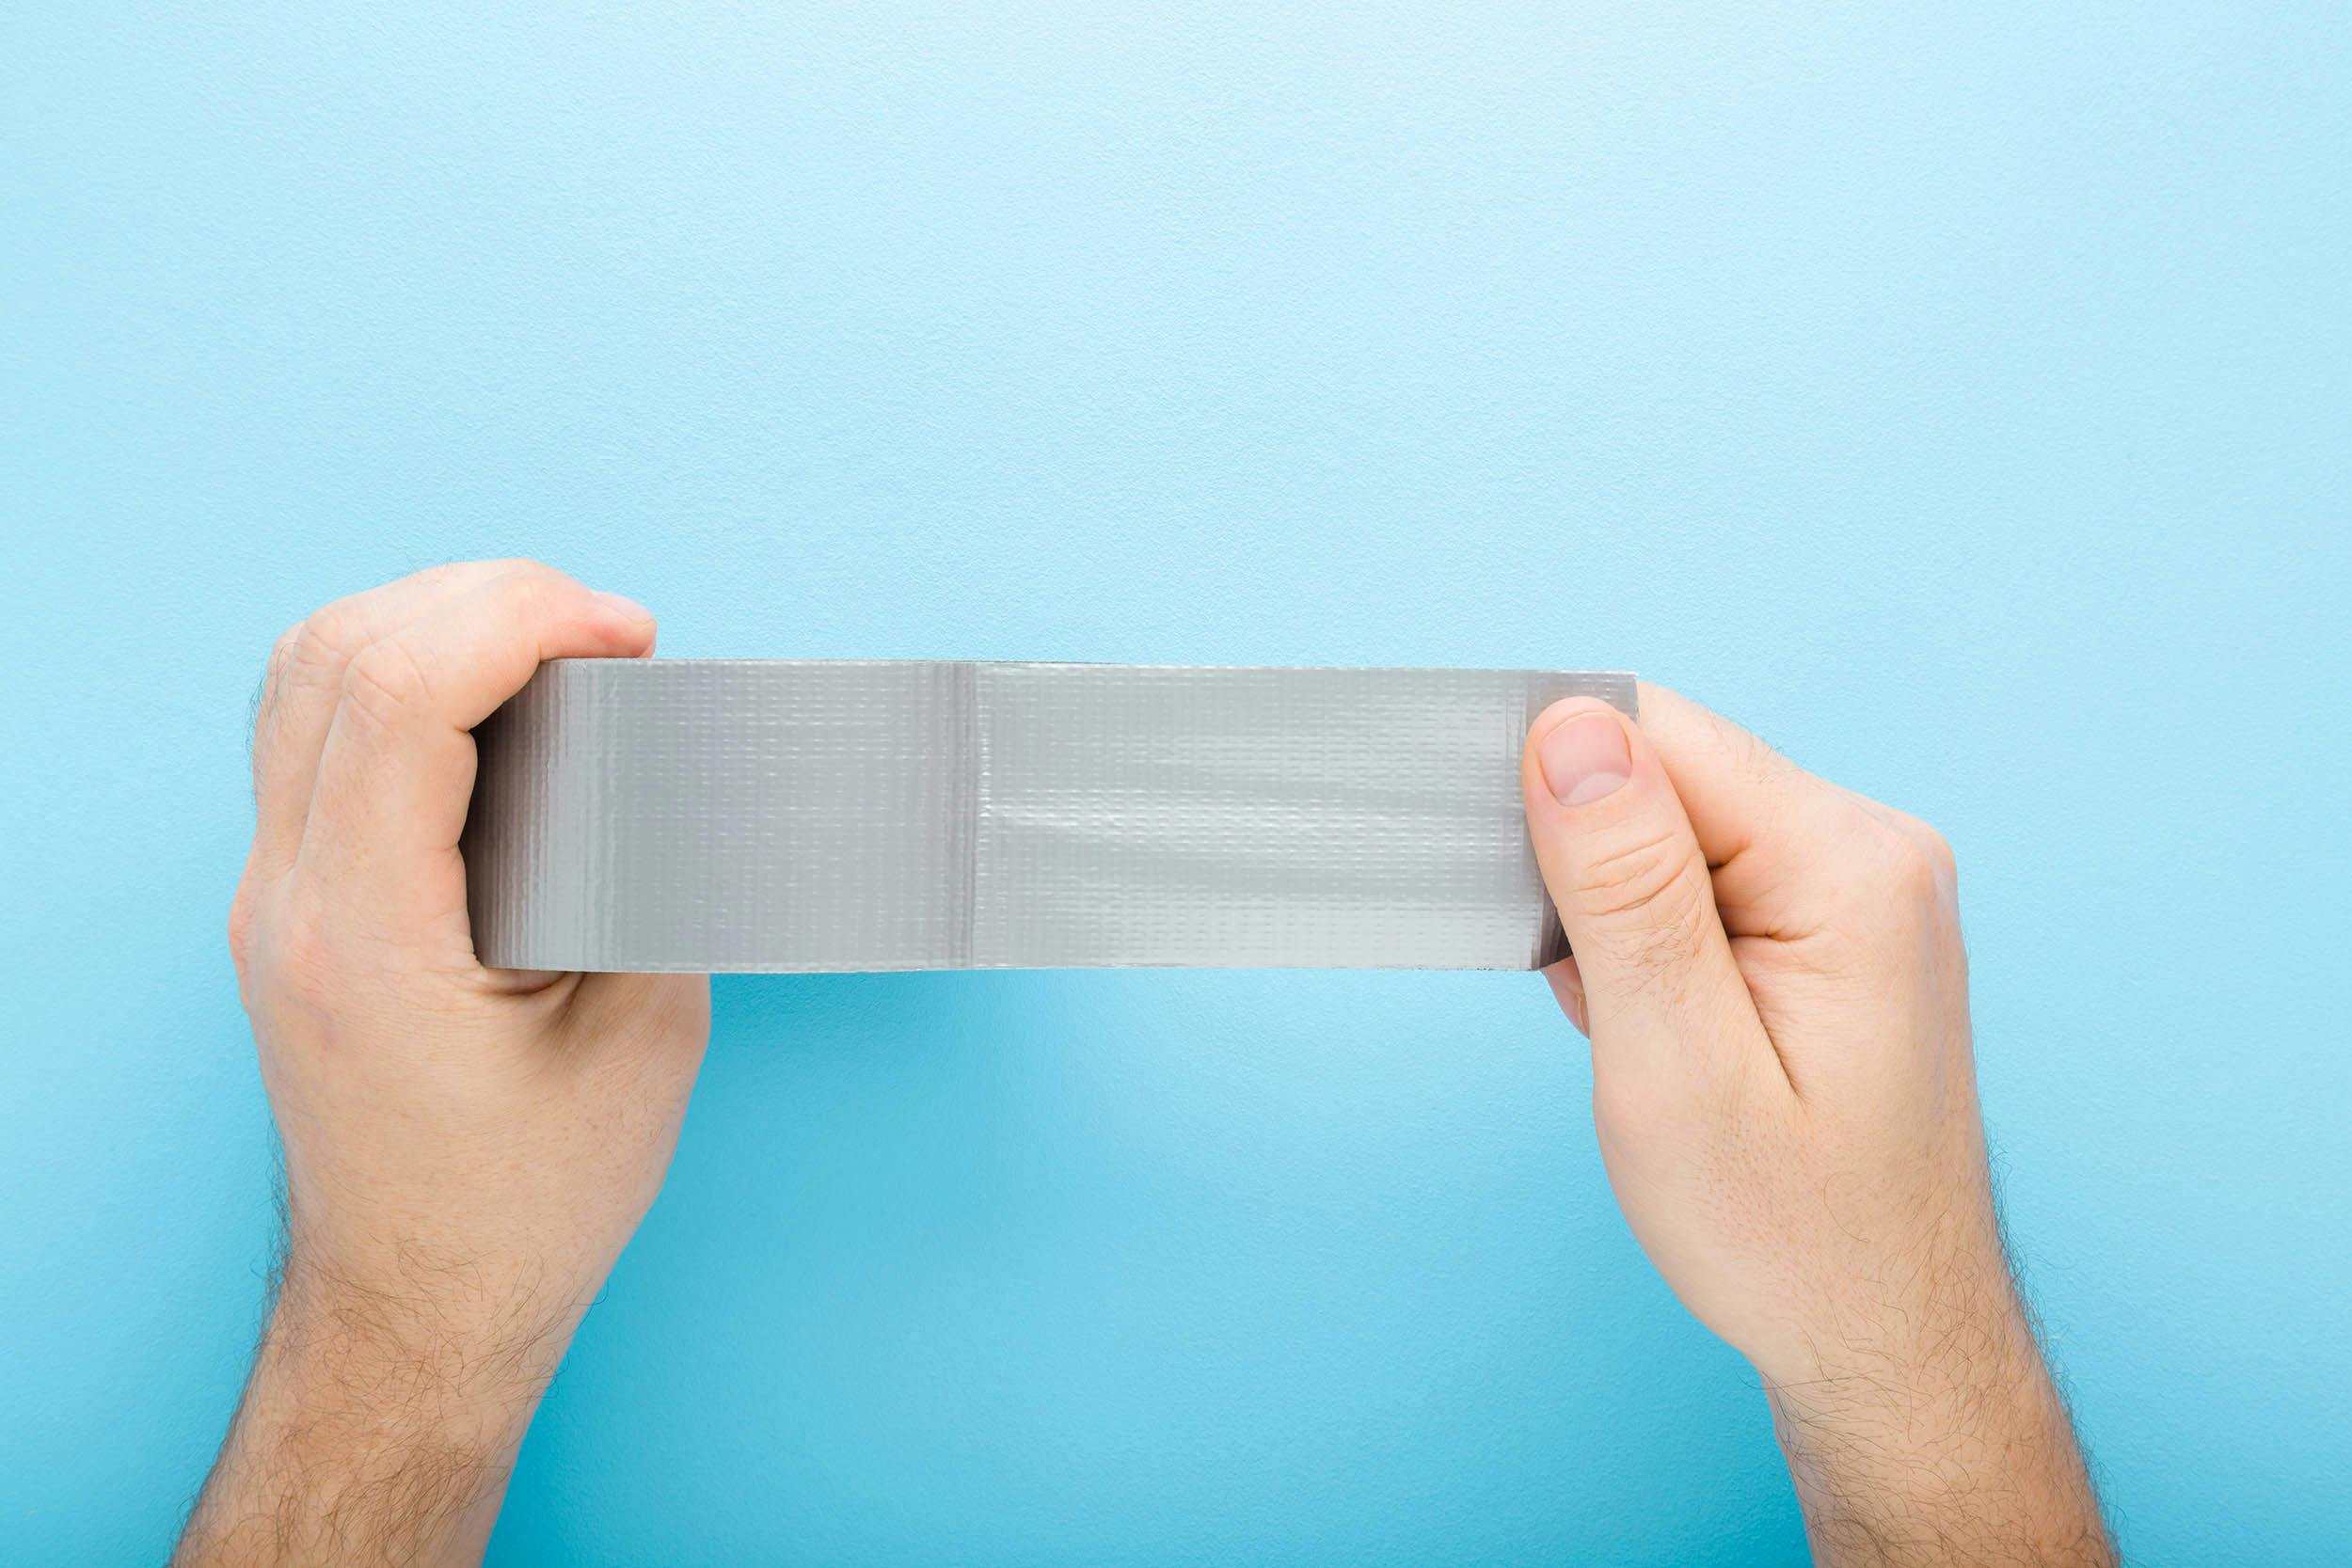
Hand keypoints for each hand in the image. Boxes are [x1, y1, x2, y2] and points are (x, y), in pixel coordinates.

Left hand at [177, 562, 710, 1566]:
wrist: (421, 1307)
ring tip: (551, 642)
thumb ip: (650, 876)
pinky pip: (310, 732)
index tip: (626, 636)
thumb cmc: (527, 1204)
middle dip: (482, 597)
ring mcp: (271, 901)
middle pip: (332, 653)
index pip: (395, 696)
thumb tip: (667, 749)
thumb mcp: (642, 1036)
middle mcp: (290, 902)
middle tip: (604, 630)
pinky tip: (489, 699)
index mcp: (368, 936)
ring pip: (301, 675)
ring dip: (430, 620)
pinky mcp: (289, 905)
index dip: (519, 619)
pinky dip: (400, 676)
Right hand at [1522, 685, 2112, 1565]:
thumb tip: (1567, 729)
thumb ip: (1622, 888)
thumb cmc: (1790, 1234)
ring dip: (1619, 918)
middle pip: (1668, 774)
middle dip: (1590, 873)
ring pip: (1677, 829)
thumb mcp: (1676, 1067)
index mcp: (1848, 865)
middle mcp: (1874, 849)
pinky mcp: (1839, 922)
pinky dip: (1652, 946)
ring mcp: (1864, 885)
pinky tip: (1666, 1033)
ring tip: (1642, 1034)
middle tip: (1600, 1002)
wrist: (1885, 1338)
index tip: (1520, 892)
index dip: (1556, 791)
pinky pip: (1706, 879)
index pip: (1657, 736)